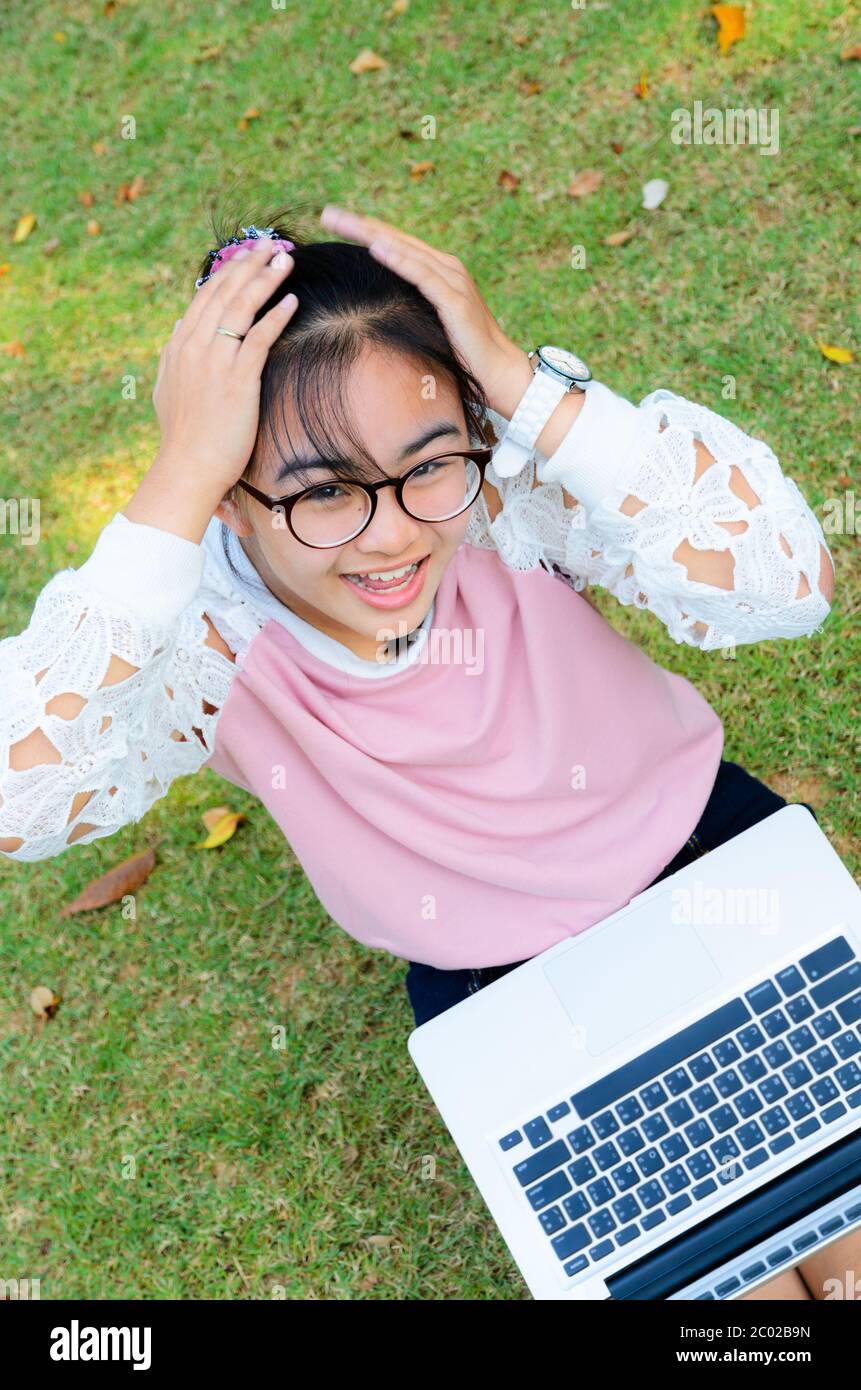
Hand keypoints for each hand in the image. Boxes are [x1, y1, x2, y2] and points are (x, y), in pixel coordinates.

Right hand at [152, 237, 298, 497]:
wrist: (187, 467)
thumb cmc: (183, 436)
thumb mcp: (167, 388)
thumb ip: (171, 356)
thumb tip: (177, 329)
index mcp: (179, 345)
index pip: (206, 297)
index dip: (229, 273)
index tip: (247, 256)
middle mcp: (195, 345)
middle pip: (225, 293)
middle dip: (250, 265)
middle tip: (271, 245)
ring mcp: (215, 361)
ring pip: (242, 308)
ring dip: (266, 280)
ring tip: (285, 261)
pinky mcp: (238, 379)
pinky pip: (260, 338)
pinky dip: (276, 316)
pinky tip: (292, 301)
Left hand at [319, 205, 532, 419]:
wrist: (498, 370)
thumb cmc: (463, 353)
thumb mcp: (430, 323)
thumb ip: (411, 307)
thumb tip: (377, 308)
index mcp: (439, 271)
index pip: (395, 243)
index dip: (365, 230)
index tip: (333, 222)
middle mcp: (446, 268)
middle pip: (395, 239)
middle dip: (360, 225)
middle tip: (327, 214)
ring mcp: (452, 280)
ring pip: (405, 249)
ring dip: (372, 234)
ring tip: (343, 222)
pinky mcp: (455, 299)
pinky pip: (422, 274)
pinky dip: (400, 259)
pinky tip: (377, 247)